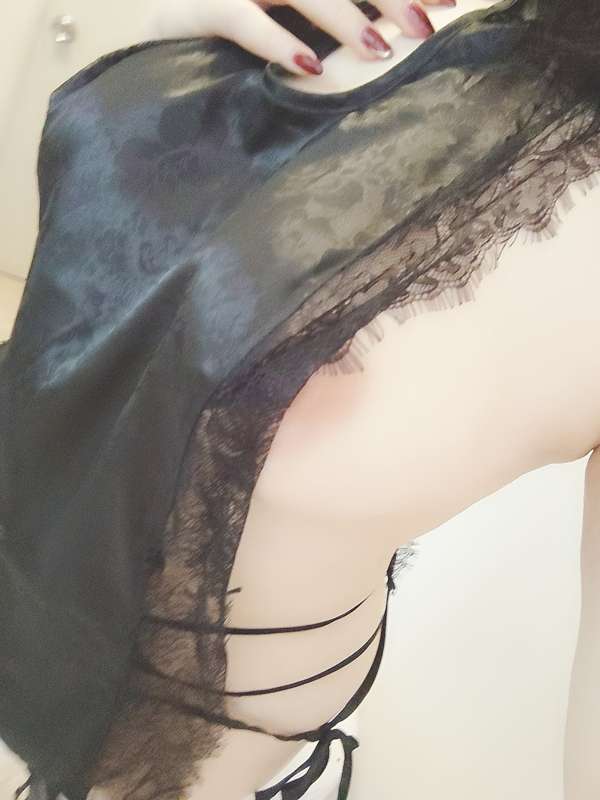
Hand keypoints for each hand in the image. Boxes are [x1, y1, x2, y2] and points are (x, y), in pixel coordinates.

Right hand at [146, 0, 453, 75]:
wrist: (157, 64)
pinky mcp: (190, 6)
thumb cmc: (231, 54)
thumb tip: (397, 30)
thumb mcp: (292, 26)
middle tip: (427, 25)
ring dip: (341, 14)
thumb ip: (334, 19)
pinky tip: (309, 67)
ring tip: (378, 49)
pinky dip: (275, 40)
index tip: (449, 0)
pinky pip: (237, 16)